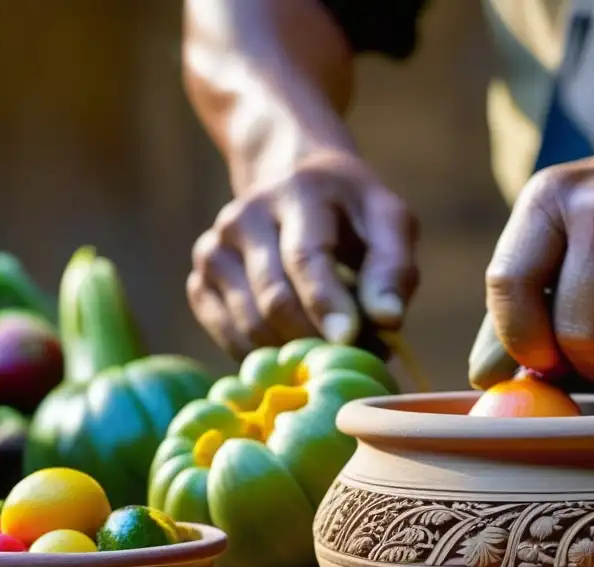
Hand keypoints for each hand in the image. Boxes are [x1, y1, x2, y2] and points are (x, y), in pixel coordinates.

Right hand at [187, 149, 418, 358]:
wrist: (294, 184)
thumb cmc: (352, 214)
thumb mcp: (388, 222)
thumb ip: (393, 268)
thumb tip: (388, 319)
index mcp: (295, 193)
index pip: (306, 257)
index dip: (326, 303)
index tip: (349, 339)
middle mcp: (243, 218)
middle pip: (274, 299)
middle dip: (317, 337)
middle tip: (356, 354)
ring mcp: (214, 250)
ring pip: (251, 325)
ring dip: (296, 350)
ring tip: (332, 349)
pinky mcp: (199, 281)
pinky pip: (230, 338)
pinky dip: (267, 353)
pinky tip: (295, 345)